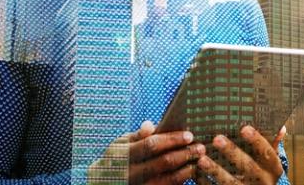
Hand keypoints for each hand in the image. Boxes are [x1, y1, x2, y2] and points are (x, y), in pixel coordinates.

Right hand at [89, 121, 205, 183]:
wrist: (102, 182)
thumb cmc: (117, 157)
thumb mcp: (121, 143)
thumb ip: (137, 135)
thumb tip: (151, 125)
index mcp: (124, 154)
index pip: (151, 145)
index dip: (172, 140)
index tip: (189, 135)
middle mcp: (130, 172)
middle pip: (163, 163)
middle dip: (184, 154)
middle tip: (200, 147)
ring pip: (167, 180)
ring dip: (186, 170)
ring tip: (198, 160)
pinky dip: (180, 180)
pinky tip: (189, 172)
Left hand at [196, 125, 285, 183]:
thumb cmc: (263, 175)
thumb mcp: (271, 162)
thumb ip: (273, 145)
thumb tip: (280, 127)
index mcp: (273, 168)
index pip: (267, 152)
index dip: (256, 140)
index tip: (244, 128)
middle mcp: (263, 181)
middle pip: (247, 166)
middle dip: (232, 152)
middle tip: (217, 139)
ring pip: (230, 182)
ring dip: (215, 170)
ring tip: (202, 159)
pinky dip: (206, 183)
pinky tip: (195, 174)